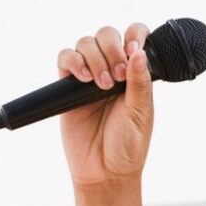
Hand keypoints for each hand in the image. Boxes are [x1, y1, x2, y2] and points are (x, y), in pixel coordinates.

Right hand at [56, 23, 152, 189]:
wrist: (104, 170)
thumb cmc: (128, 144)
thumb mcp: (140, 113)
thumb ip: (140, 83)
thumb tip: (139, 53)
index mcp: (135, 72)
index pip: (135, 37)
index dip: (135, 34)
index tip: (135, 50)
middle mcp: (112, 69)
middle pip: (107, 34)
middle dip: (113, 48)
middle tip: (119, 76)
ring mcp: (89, 76)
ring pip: (86, 42)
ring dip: (95, 57)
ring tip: (102, 85)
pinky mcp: (67, 87)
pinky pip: (64, 59)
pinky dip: (73, 61)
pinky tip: (84, 79)